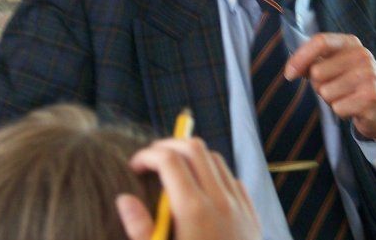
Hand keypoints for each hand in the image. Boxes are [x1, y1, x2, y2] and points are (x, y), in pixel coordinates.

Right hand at [116, 137, 259, 239]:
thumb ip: (141, 229)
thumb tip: (124, 199)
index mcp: (193, 209)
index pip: (170, 159)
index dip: (148, 156)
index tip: (134, 166)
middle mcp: (220, 200)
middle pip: (195, 149)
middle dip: (169, 146)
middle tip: (151, 161)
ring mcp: (239, 205)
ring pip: (216, 160)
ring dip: (192, 158)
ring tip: (172, 174)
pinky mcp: (251, 214)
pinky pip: (232, 179)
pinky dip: (213, 174)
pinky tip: (200, 192)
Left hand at [285, 32, 375, 140]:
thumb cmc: (353, 86)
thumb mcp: (336, 68)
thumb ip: (314, 63)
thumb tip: (292, 69)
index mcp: (351, 43)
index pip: (320, 41)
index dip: (300, 57)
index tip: (289, 74)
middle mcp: (363, 55)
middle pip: (318, 71)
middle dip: (319, 86)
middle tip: (336, 89)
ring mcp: (369, 75)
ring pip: (326, 92)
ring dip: (331, 100)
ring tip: (347, 98)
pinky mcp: (371, 97)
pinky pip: (337, 108)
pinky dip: (341, 112)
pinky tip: (354, 108)